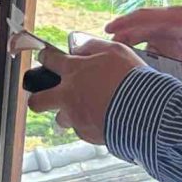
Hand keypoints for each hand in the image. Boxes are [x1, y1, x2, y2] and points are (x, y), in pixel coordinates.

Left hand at [23, 39, 141, 145]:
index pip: (48, 60)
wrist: (144, 111)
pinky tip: (105, 118)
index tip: (45, 58)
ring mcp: (75, 117)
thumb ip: (92, 47)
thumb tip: (78, 49)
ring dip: (69, 114)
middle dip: (37, 99)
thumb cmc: (132, 79)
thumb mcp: (115, 51)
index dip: (45, 58)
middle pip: (37, 101)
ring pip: (61, 118)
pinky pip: (82, 130)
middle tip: (44, 98)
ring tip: (87, 110)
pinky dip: (90, 125)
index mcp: (74, 71)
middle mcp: (68, 95)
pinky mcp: (86, 134)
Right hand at [106, 0, 181, 79]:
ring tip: (117, 71)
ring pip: (143, 46)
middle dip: (120, 41)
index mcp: (175, 17)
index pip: (145, 17)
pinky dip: (146, 65)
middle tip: (103, 55)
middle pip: (137, 31)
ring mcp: (169, 38)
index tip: (109, 29)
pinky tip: (140, 78)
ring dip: (131, 56)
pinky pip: (155, 56)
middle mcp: (167, 27)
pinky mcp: (173, 49)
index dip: (126, 22)